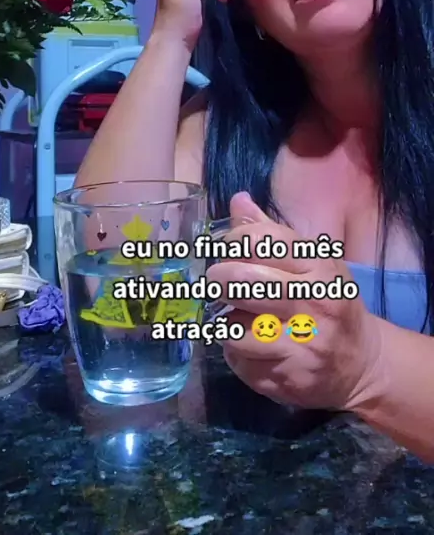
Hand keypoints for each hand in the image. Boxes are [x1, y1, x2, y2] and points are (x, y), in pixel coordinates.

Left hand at [207, 192, 382, 411]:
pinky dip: (234, 351)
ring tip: (237, 316)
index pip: (259, 240)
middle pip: (241, 281)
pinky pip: (239, 359)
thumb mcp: (312, 261)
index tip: (228, 250)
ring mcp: (302, 344)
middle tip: (217, 282)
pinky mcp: (288, 378)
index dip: (232, 242)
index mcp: (319, 266)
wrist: (363, 364)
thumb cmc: (330, 302)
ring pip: (234, 324)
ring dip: (226, 319)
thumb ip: (271, 232)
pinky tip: (249, 345)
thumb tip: (238, 201)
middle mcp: (314, 303)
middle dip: (217, 279)